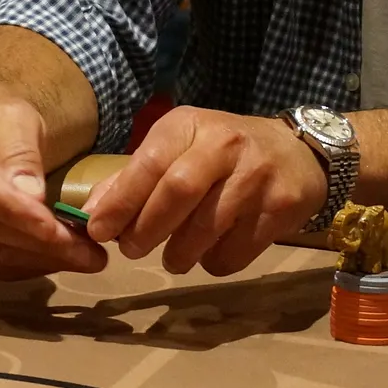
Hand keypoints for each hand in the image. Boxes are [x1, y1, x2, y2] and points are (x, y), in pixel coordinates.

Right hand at [0, 93, 107, 280]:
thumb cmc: (1, 119)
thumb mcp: (19, 118)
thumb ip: (22, 152)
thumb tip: (31, 197)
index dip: (12, 211)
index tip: (54, 228)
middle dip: (38, 243)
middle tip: (90, 253)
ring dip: (37, 260)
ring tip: (84, 259)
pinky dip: (23, 268)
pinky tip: (56, 261)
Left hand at [82, 107, 326, 275]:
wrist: (295, 152)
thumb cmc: (221, 152)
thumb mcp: (178, 147)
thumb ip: (134, 177)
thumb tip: (91, 212)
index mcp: (189, 125)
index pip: (150, 163)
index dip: (121, 200)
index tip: (98, 230)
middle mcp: (224, 144)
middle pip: (178, 192)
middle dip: (146, 229)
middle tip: (132, 250)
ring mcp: (256, 176)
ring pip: (207, 227)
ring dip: (179, 253)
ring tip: (172, 257)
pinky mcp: (281, 208)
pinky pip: (236, 251)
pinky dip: (213, 262)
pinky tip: (209, 252)